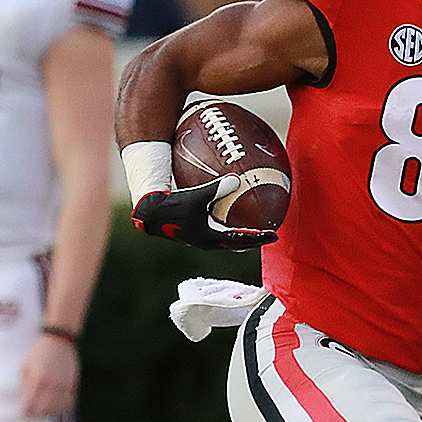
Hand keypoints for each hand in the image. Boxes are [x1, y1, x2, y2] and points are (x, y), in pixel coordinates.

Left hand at [19, 333, 78, 419]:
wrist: (59, 340)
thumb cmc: (39, 352)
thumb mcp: (26, 366)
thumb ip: (25, 384)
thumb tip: (24, 401)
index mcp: (37, 379)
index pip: (30, 405)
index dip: (26, 411)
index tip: (24, 412)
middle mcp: (51, 384)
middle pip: (44, 410)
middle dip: (36, 415)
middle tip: (32, 414)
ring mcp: (63, 385)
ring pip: (57, 409)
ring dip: (49, 413)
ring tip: (43, 411)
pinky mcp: (72, 384)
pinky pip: (68, 402)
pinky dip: (61, 407)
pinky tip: (56, 406)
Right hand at [131, 175, 277, 250]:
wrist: (148, 212)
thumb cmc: (171, 205)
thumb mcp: (196, 196)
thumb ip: (217, 188)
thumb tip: (237, 179)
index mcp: (210, 238)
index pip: (240, 241)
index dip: (258, 238)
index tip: (273, 235)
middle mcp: (206, 241)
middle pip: (235, 242)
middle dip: (251, 239)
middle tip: (266, 234)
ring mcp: (198, 237)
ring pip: (224, 237)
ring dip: (237, 233)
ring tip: (250, 226)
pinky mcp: (192, 230)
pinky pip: (213, 226)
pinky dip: (224, 221)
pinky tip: (225, 208)